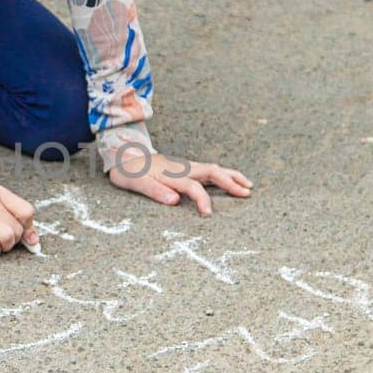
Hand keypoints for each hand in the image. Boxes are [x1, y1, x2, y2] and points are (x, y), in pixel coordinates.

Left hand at [107, 146, 252, 215]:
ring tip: (248, 186)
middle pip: (211, 172)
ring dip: (232, 176)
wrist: (124, 157)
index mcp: (172, 174)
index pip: (193, 187)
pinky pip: (210, 170)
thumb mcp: (137, 184)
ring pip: (214, 168)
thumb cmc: (130, 173)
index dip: (202, 200)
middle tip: (246, 194)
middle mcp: (183, 168)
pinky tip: (231, 180)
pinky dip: (224, 174)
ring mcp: (186, 166)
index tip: (208, 214)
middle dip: (230, 182)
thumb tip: (175, 201)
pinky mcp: (187, 168)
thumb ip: (156, 192)